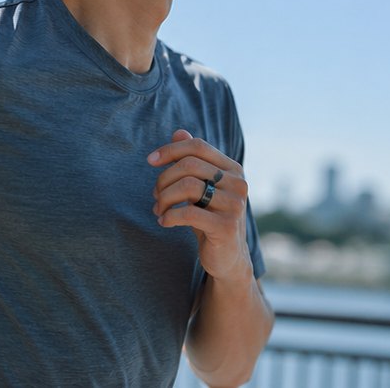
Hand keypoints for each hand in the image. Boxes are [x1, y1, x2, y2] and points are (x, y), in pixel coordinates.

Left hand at [147, 129, 252, 282]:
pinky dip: (169, 216)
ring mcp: (235, 205)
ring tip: (158, 210)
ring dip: (164, 198)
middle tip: (155, 196)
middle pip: (189, 165)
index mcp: (233, 169)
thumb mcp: (201, 188)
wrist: (227, 258)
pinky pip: (188, 213)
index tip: (150, 161)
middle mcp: (238, 183)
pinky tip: (164, 222)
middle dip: (164, 179)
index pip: (197, 146)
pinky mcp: (226, 227)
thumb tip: (178, 131)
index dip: (171, 150)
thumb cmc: (209, 219)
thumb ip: (192, 161)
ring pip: (187, 187)